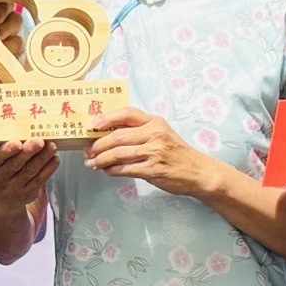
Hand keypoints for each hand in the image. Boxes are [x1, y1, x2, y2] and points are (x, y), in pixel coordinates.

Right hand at [0, 137, 56, 211]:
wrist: (1, 201)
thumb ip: (0, 147)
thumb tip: (21, 127)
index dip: (7, 151)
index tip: (17, 143)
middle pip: (15, 164)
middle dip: (28, 152)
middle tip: (39, 141)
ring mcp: (13, 188)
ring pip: (29, 171)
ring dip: (42, 158)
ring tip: (52, 146)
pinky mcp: (27, 194)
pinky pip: (39, 180)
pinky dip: (48, 169)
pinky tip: (55, 159)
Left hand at [86, 106, 216, 196]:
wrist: (198, 171)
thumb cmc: (177, 152)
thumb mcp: (162, 134)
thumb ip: (140, 131)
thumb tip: (108, 134)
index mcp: (155, 122)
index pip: (127, 113)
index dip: (107, 117)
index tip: (92, 125)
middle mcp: (155, 134)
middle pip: (117, 136)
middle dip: (98, 145)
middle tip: (88, 151)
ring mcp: (154, 152)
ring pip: (118, 154)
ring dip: (101, 160)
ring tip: (92, 163)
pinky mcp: (153, 170)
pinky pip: (125, 169)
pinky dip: (112, 171)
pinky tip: (106, 171)